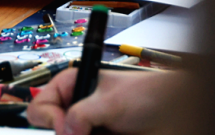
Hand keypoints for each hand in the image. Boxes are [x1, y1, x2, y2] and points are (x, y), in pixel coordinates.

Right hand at [27, 69, 181, 134]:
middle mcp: (76, 107)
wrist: (171, 113)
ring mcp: (86, 127)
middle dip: (67, 134)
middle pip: (53, 128)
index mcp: (73, 85)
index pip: (42, 104)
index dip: (52, 118)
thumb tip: (66, 131)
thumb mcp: (111, 101)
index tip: (68, 126)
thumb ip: (83, 114)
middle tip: (84, 134)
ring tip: (103, 133)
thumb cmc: (146, 93)